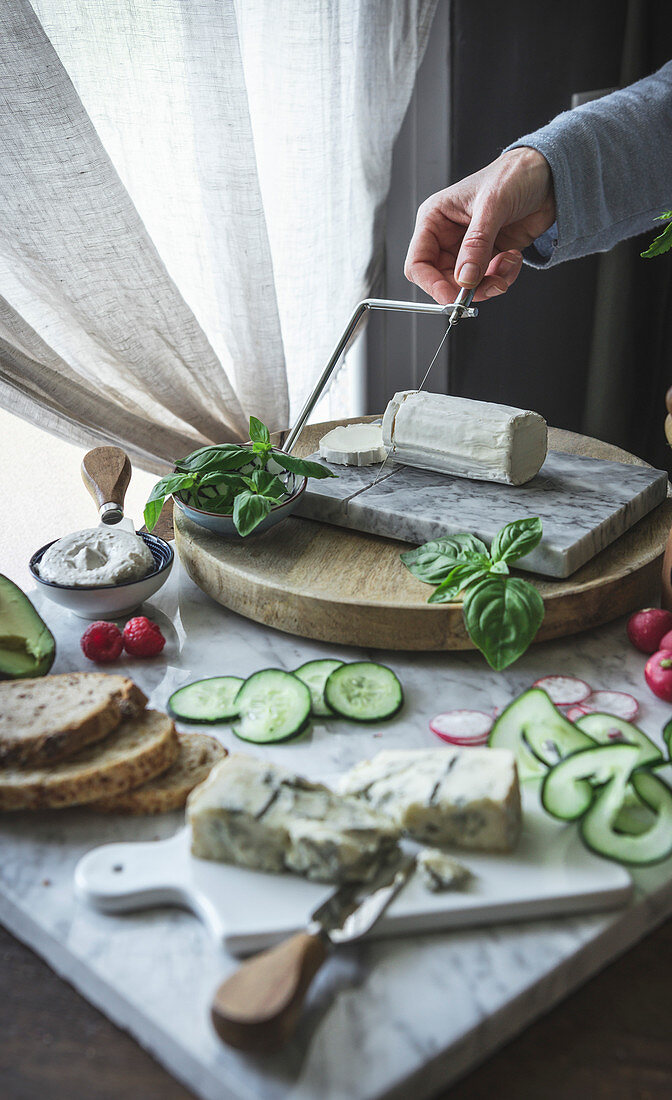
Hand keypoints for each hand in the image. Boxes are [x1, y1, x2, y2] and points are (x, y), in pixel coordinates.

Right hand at [404, 147, 555, 303]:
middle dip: (468, 287)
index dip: (431, 284)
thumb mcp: (492, 205)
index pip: (418, 263)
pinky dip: (504, 276)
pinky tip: (513, 256)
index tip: (452, 297)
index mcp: (435, 219)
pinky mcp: (489, 257)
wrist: (548, 176)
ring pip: (468, 285)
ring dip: (490, 282)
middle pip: (443, 280)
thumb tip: (465, 278)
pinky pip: (489, 281)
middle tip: (490, 283)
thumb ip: (476, 244)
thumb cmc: (513, 175)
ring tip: (507, 262)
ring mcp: (469, 249)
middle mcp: (448, 237)